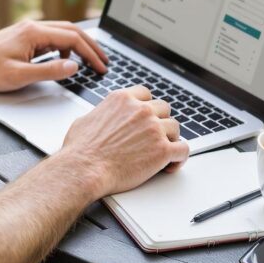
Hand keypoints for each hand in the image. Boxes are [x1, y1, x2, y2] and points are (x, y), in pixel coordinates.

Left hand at [0, 20, 107, 91]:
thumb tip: (74, 67)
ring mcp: (28, 30)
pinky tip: (65, 60)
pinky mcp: (23, 36)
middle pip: (71, 30)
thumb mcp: (19, 76)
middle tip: (104, 62)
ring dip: (78, 45)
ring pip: (62, 32)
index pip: (73, 38)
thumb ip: (49, 71)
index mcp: (34, 33)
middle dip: (91, 46)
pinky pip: (51, 37)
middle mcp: (32, 27)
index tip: (101, 67)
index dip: (90, 54)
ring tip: (90, 61)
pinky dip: (64, 46)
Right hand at [59, 85, 188, 196]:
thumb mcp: (86, 119)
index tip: (147, 115)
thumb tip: (101, 118)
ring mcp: (154, 128)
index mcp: (122, 99)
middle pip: (163, 108)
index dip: (147, 106)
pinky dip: (179, 158)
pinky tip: (171, 164)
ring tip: (162, 151)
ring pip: (175, 127)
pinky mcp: (162, 149)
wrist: (84, 169)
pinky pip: (183, 149)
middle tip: (154, 135)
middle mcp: (141, 110)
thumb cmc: (80, 149)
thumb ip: (102, 114)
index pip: (145, 93)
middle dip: (159, 121)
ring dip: (170, 139)